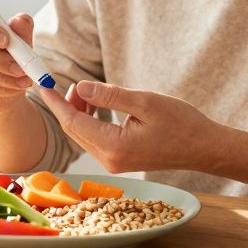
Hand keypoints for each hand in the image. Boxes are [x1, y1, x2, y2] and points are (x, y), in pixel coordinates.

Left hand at [39, 82, 230, 173]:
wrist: (204, 148)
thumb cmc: (182, 123)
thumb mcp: (144, 102)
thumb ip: (110, 96)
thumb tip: (80, 87)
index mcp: (114, 147)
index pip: (73, 123)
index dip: (56, 103)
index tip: (42, 86)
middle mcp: (110, 160)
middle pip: (74, 131)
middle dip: (67, 106)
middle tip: (72, 84)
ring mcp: (114, 163)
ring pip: (83, 136)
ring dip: (79, 113)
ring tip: (86, 92)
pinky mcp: (120, 160)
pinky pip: (95, 139)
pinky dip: (89, 122)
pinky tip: (96, 107)